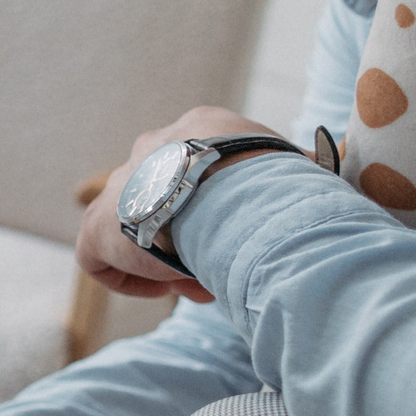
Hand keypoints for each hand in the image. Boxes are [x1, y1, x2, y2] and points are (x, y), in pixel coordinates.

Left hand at [76, 104, 287, 305]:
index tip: (241, 236)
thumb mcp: (292, 167)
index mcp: (200, 129)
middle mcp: (154, 148)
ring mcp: (122, 184)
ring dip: (165, 257)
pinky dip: (129, 276)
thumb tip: (317, 179)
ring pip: (138, 226)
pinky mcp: (98, 224)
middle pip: (169, 198)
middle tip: (218, 265)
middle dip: (192, 235)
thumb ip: (296, 174)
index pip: (204, 169)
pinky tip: (164, 286)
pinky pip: (99, 255)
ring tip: (196, 281)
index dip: (221, 210)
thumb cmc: (275, 180)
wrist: (229, 193)